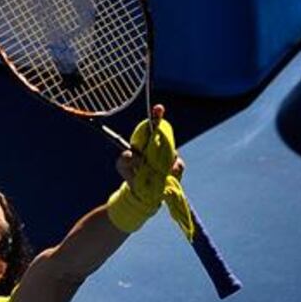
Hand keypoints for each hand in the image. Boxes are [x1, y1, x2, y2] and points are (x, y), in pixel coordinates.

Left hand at [107, 105, 191, 234]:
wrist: (141, 193)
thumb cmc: (131, 174)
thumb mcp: (122, 166)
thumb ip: (124, 159)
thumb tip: (135, 155)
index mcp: (147, 142)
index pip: (153, 126)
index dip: (157, 116)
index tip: (159, 109)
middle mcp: (160, 146)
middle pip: (166, 136)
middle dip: (165, 140)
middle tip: (156, 152)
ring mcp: (169, 156)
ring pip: (173, 151)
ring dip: (165, 160)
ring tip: (154, 170)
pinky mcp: (176, 168)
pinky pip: (178, 165)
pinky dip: (172, 170)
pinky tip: (165, 175)